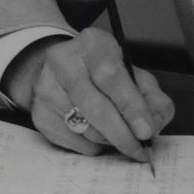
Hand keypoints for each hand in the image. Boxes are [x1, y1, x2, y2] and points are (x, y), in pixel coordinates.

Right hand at [2, 28, 174, 160]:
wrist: (64, 71)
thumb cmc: (105, 73)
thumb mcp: (133, 74)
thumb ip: (152, 97)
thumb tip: (155, 124)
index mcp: (92, 44)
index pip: (111, 76)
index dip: (131, 106)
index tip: (146, 130)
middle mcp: (64, 62)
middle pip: (95, 106)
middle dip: (122, 133)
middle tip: (140, 149)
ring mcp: (46, 88)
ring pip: (84, 127)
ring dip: (109, 140)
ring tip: (122, 138)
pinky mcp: (39, 114)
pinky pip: (71, 141)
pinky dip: (92, 145)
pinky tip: (101, 136)